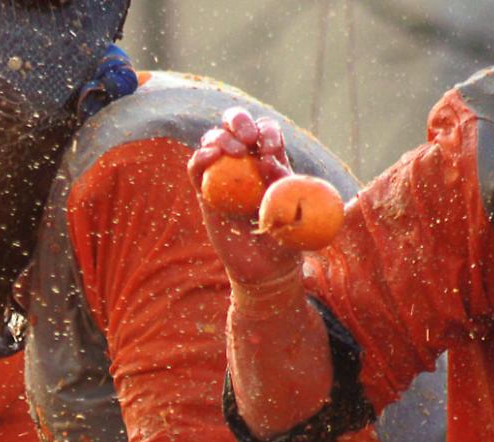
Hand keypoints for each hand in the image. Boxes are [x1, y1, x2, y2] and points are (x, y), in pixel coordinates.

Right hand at [188, 107, 303, 288]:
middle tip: (247, 139)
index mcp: (272, 160)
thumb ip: (285, 186)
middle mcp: (245, 162)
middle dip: (239, 122)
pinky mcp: (204, 192)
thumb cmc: (287, 240)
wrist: (264, 268)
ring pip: (213, 140)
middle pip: (236, 124)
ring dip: (220, 137)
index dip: (267, 133)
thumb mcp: (297, 210)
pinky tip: (209, 157)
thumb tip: (268, 162)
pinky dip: (199, 157)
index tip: (269, 152)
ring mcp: (222, 175)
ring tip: (231, 152)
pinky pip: (196, 168)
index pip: (266, 130)